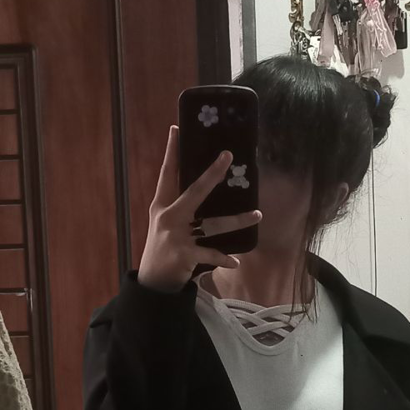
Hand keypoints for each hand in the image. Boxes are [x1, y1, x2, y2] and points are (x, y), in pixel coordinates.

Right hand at [138, 125, 261, 293]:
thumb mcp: (164, 222)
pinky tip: (236, 262)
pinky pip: (210, 254)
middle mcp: (169, 217)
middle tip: (228, 156)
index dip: (171, 151)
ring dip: (237, 220)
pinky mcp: (185, 254)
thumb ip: (179, 205)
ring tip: (257, 215)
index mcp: (162, 205)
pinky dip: (224, 259)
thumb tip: (203, 185)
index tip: (176, 128)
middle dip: (212, 173)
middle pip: (194, 190)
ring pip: (213, 224)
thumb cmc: (163, 247)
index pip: (167, 173)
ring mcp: (177, 236)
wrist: (152, 280)